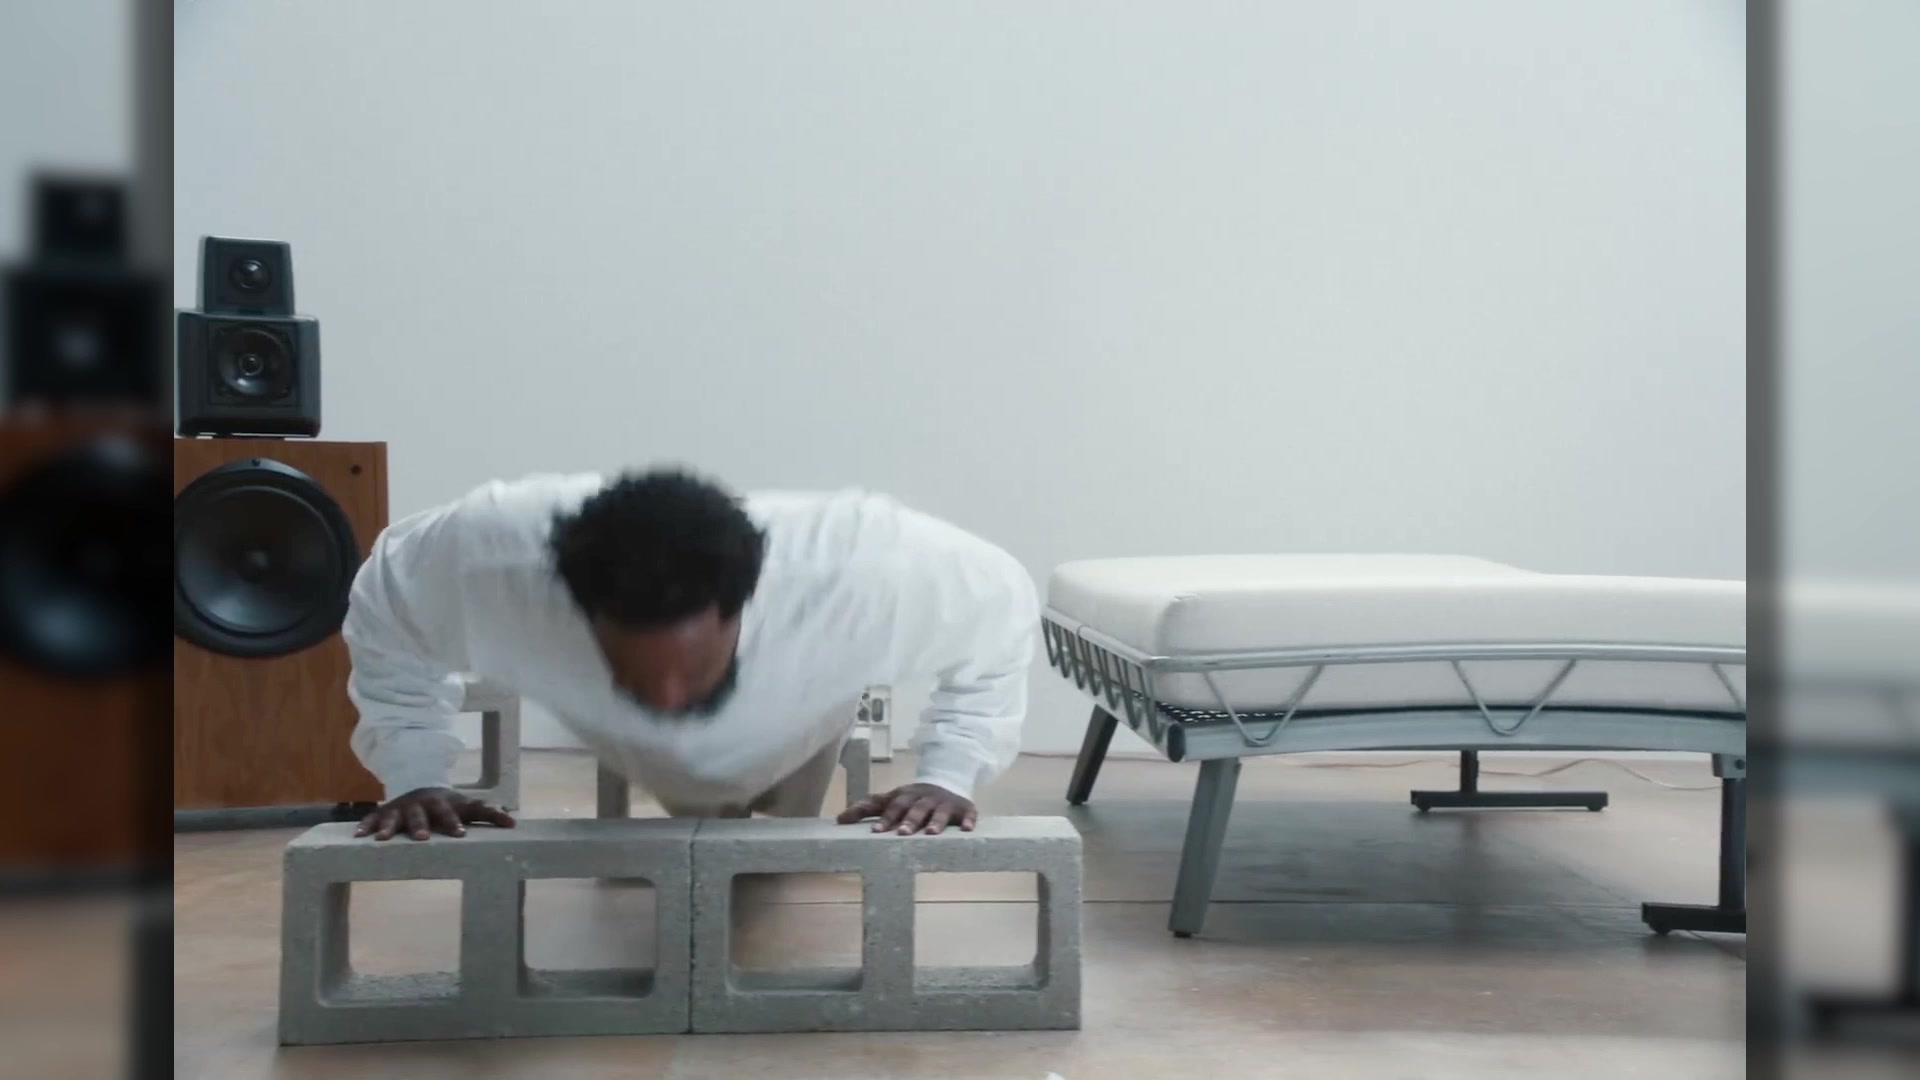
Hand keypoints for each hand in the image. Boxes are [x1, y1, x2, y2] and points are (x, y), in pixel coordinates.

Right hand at [354, 787, 515, 840]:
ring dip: (390, 827)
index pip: (452, 812)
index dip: (456, 822)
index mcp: (444, 803)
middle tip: (422, 838)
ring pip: (395, 816)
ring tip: (384, 839)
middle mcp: (422, 804)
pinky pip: (372, 819)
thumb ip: (488, 814)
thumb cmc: (449, 805)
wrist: (420, 786)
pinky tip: (358, 837)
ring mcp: (402, 808)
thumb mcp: (467, 807)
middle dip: (421, 825)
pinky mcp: (384, 813)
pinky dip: (365, 826)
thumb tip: (513, 824)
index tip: (461, 835)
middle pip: (422, 814)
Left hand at [837, 783, 975, 835]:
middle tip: (902, 834)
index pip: (892, 806)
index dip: (884, 818)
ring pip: (940, 812)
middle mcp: (924, 799)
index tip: (875, 832)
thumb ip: (867, 808)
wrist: (947, 780)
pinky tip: (967, 830)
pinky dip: (969, 821)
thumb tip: (839, 819)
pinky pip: (969, 814)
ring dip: (935, 822)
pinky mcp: (965, 809)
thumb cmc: (913, 799)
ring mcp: (945, 804)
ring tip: (931, 834)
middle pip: (915, 809)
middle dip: (909, 821)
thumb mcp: (891, 799)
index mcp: (905, 796)